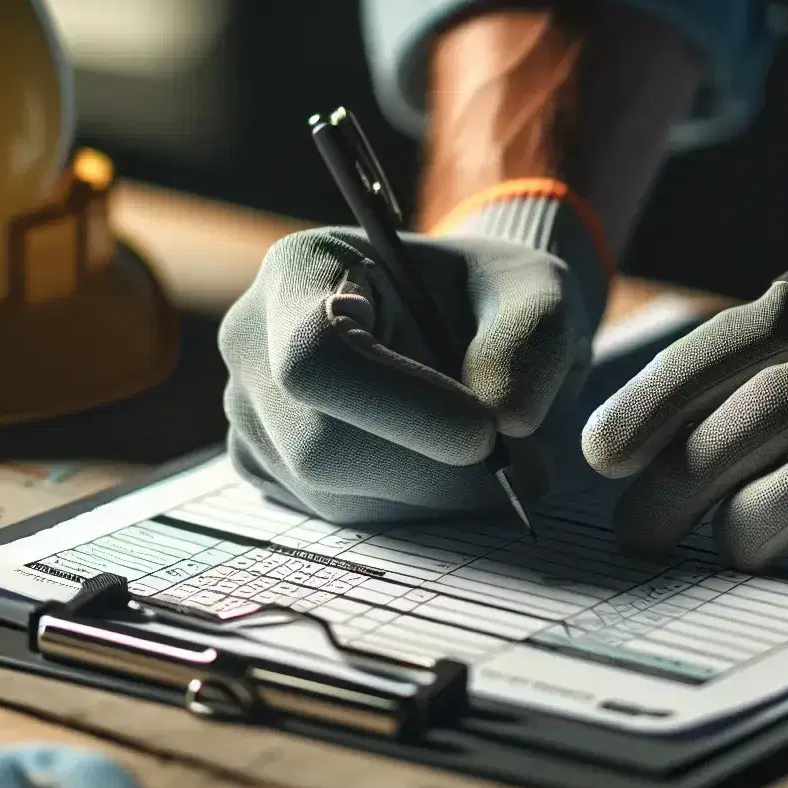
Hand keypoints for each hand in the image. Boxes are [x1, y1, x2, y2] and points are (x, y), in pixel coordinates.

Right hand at [220, 188, 607, 525]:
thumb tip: (507, 420)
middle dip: (433, 472)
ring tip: (490, 455)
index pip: (316, 356)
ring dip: (432, 495)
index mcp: (301, 271)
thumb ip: (533, 340)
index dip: (400, 409)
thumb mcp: (537, 290)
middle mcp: (253, 343)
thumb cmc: (490, 296)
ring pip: (334, 495)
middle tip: (524, 467)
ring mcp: (251, 413)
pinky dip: (411, 508)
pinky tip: (442, 464)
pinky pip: (338, 517)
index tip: (488, 434)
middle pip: (321, 447)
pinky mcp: (268, 469)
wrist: (461, 321)